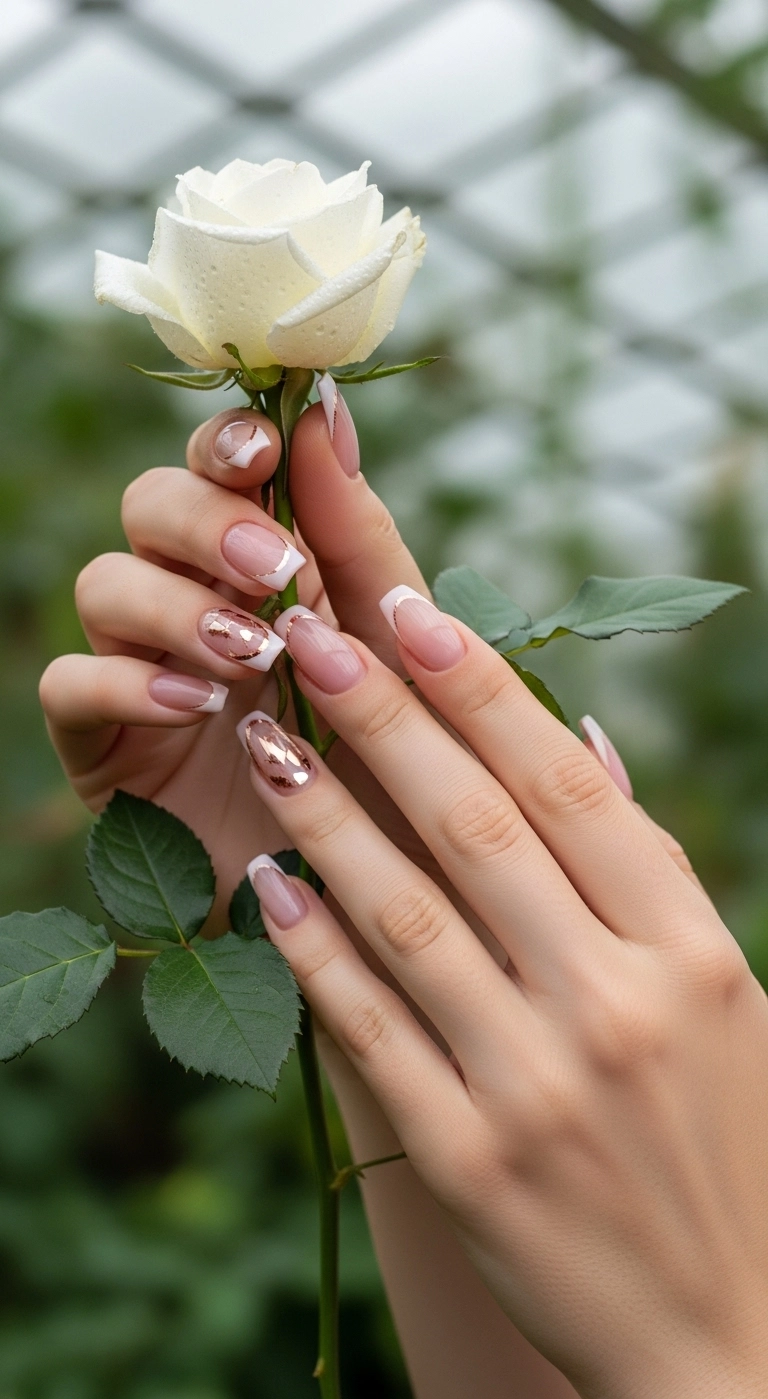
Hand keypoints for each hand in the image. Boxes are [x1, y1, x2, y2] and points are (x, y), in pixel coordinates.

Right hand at [38, 400, 429, 926]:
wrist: (373, 903)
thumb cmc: (393, 767)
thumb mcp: (396, 650)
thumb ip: (361, 539)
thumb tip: (331, 415)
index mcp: (267, 565)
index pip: (221, 470)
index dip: (230, 445)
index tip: (268, 450)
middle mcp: (195, 602)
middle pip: (147, 505)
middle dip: (205, 523)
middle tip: (275, 573)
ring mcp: (141, 670)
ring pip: (103, 583)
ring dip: (175, 605)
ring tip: (251, 656)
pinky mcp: (103, 747)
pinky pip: (69, 686)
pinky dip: (128, 684)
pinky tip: (197, 708)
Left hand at [243, 594, 767, 1398]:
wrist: (731, 1339)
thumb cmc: (729, 1144)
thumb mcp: (725, 995)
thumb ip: (647, 870)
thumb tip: (578, 739)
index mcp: (691, 951)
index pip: (570, 786)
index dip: (482, 689)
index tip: (411, 610)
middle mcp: (617, 1005)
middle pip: (478, 826)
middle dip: (383, 718)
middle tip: (308, 638)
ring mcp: (537, 1086)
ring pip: (406, 915)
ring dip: (326, 818)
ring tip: (267, 743)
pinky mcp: (469, 1163)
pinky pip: (372, 1032)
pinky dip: (314, 952)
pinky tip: (270, 885)